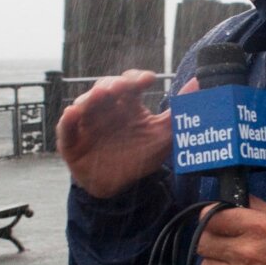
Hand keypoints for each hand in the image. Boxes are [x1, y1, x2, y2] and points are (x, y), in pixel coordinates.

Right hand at [59, 70, 190, 198]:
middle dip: (113, 84)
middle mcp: (105, 108)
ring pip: (85, 103)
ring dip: (91, 97)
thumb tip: (200, 84)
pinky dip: (67, 121)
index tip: (148, 80)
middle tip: (121, 86)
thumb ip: (180, 111)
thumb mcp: (163, 135)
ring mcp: (87, 123)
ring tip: (100, 95)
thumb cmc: (139, 155)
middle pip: (105, 87)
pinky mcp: (72, 141)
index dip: (136, 78)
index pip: (130, 83)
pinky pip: (65, 128)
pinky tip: (72, 114)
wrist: (118, 186)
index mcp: (126, 103)